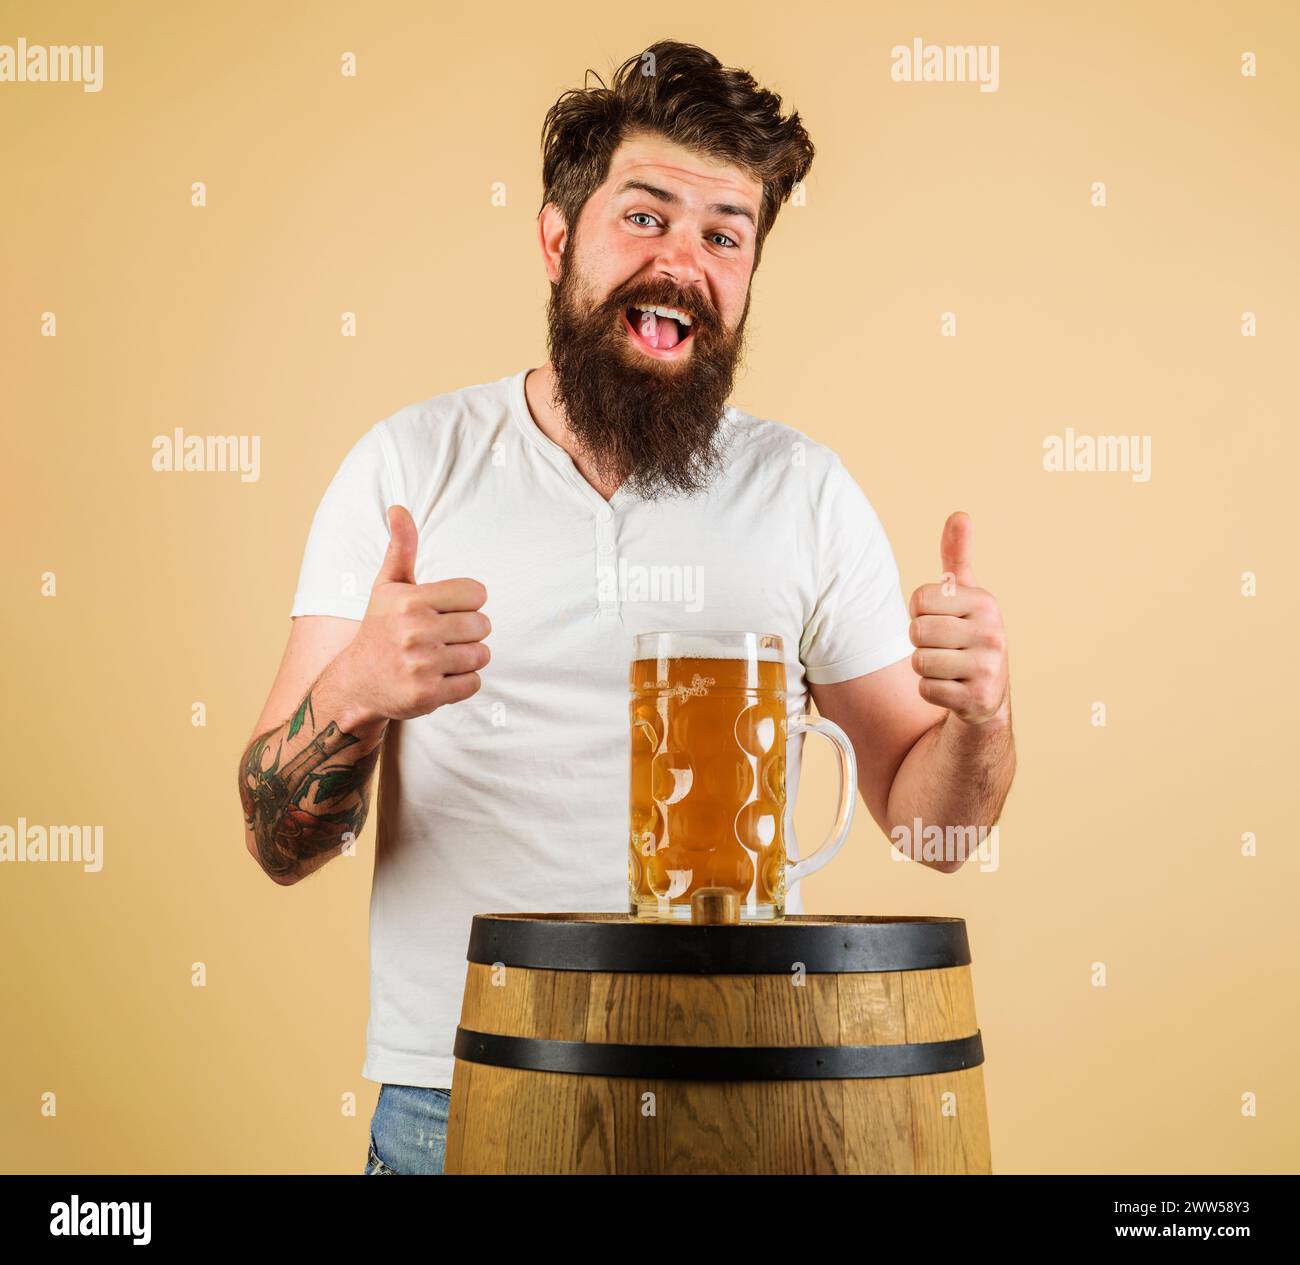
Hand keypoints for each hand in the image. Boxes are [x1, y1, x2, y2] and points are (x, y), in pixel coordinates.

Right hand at [331, 505, 490, 723]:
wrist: (356, 683)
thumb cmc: (380, 629)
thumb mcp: (388, 586)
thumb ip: (402, 548)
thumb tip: (398, 508)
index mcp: (410, 600)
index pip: (477, 594)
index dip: (467, 603)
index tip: (446, 611)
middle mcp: (415, 631)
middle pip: (483, 625)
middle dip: (469, 632)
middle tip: (443, 637)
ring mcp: (422, 665)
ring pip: (482, 655)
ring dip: (468, 657)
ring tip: (441, 657)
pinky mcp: (428, 695)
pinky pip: (474, 683)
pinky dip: (463, 682)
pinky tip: (440, 677)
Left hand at [907, 511, 1008, 725]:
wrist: (987, 693)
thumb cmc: (966, 634)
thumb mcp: (964, 595)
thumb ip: (957, 556)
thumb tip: (960, 514)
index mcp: (985, 602)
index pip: (919, 599)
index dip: (918, 613)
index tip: (939, 620)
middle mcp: (993, 633)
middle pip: (917, 632)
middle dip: (920, 642)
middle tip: (943, 647)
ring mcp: (988, 668)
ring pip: (919, 662)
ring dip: (925, 668)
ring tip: (948, 666)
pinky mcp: (977, 699)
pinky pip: (926, 689)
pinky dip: (931, 691)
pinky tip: (952, 688)